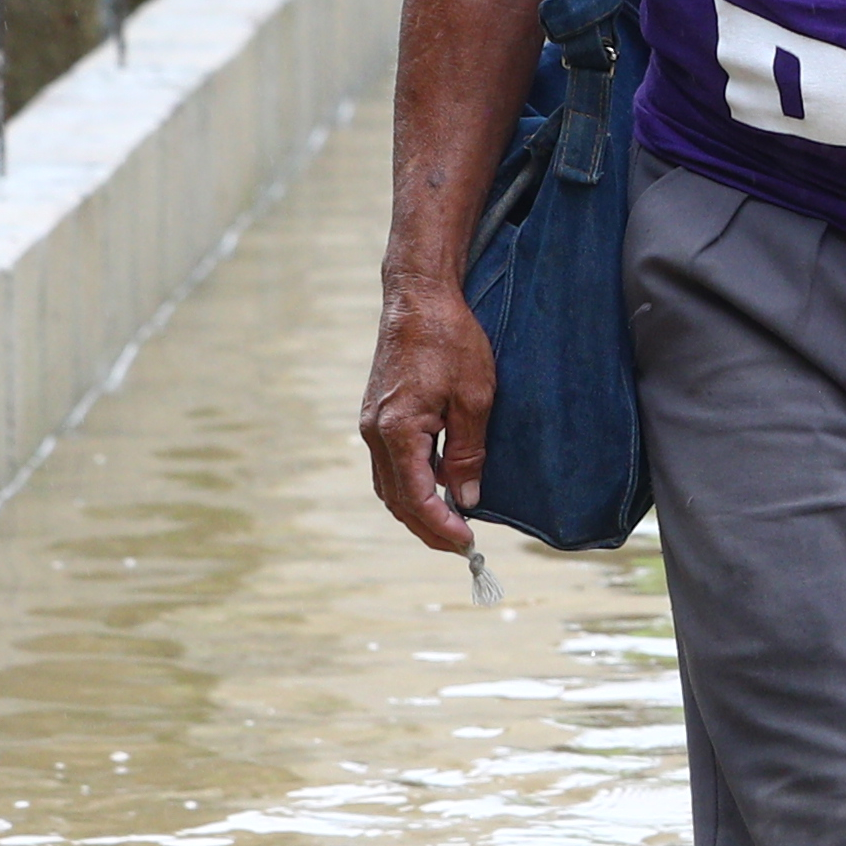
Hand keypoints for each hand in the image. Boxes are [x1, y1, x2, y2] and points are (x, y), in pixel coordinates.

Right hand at [361, 277, 495, 551]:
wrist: (418, 298)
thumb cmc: (450, 341)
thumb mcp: (474, 398)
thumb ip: (468, 453)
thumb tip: (466, 498)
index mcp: (397, 431)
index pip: (417, 498)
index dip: (442, 527)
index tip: (468, 545)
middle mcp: (375, 433)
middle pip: (396, 501)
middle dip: (428, 528)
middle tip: (462, 546)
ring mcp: (371, 425)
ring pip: (388, 486)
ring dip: (417, 510)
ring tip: (451, 525)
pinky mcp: (376, 415)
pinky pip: (389, 465)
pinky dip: (410, 485)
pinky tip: (436, 487)